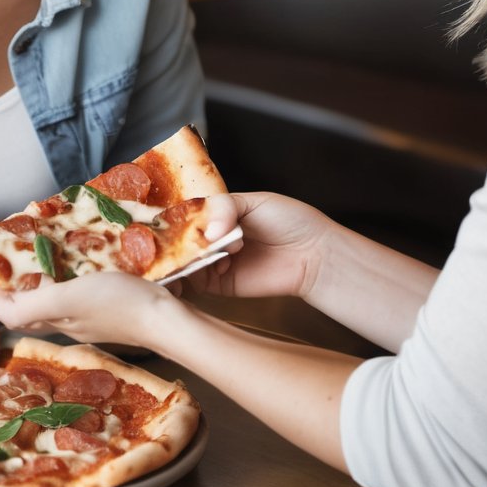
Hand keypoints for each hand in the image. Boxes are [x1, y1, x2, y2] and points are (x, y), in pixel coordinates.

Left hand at [0, 270, 177, 349]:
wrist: (166, 320)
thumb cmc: (119, 304)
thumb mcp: (70, 298)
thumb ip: (32, 303)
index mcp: (45, 318)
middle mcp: (57, 320)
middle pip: (12, 305)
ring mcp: (77, 316)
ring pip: (36, 299)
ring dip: (18, 283)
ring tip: (8, 260)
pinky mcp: (96, 307)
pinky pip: (60, 292)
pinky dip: (47, 279)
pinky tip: (56, 264)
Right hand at [183, 192, 335, 301]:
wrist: (313, 254)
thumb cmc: (290, 221)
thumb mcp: (254, 202)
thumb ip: (224, 208)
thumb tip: (206, 231)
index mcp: (219, 214)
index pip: (188, 214)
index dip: (178, 216)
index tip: (173, 218)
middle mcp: (214, 238)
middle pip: (182, 238)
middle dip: (180, 238)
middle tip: (186, 237)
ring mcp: (215, 261)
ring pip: (185, 259)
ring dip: (187, 256)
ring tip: (202, 250)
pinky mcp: (220, 285)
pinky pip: (196, 281)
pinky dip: (193, 274)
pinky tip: (208, 265)